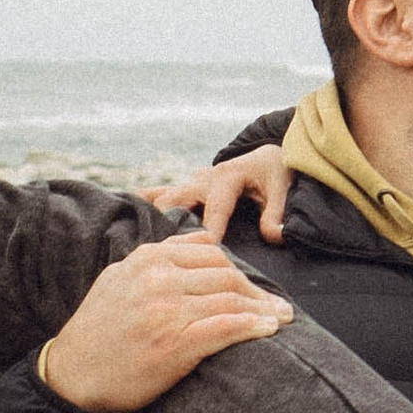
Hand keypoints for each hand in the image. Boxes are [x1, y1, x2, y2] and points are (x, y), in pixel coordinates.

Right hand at [41, 235, 293, 412]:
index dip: (238, 271)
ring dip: (263, 310)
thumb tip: (202, 241)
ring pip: (231, 299)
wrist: (73, 376)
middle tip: (277, 307)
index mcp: (147, 259)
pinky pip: (227, 326)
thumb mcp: (119, 280)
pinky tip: (268, 330)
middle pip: (226, 275)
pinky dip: (253, 326)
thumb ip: (159, 258)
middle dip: (256, 292)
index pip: (209, 254)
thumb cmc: (99, 332)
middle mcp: (158, 278)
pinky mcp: (175, 342)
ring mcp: (167, 310)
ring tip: (282, 319)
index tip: (253, 289)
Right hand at [145, 143, 291, 243]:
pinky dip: (145, 210)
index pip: (214, 209)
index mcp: (226, 178)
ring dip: (154, 222)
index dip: (209, 232)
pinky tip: (130, 230)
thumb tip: (275, 236)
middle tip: (164, 256)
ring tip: (145, 251)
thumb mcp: (282, 188)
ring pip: (160, 200)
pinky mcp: (185, 190)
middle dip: (167, 226)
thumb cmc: (274, 173)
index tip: (204, 253)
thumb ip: (277, 213)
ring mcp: (190, 183)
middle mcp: (202, 179)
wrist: (266, 156)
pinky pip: (157, 197)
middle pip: (173, 201)